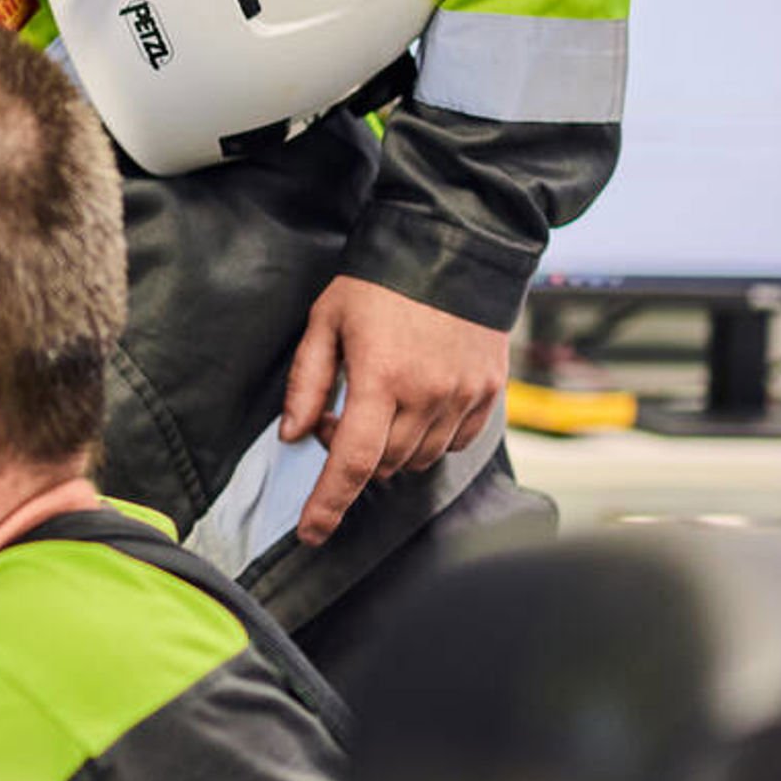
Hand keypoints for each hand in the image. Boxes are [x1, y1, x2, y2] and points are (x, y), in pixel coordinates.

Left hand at [278, 276, 506, 545]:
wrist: (454, 246)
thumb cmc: (379, 282)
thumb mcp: (325, 321)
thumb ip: (307, 382)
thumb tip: (291, 436)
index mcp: (381, 378)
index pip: (351, 463)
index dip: (328, 504)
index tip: (312, 533)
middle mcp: (428, 395)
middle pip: (384, 466)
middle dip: (353, 456)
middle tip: (336, 415)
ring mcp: (464, 395)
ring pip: (419, 458)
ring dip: (391, 449)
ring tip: (377, 402)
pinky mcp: (490, 392)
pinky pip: (455, 442)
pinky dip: (429, 438)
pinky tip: (415, 404)